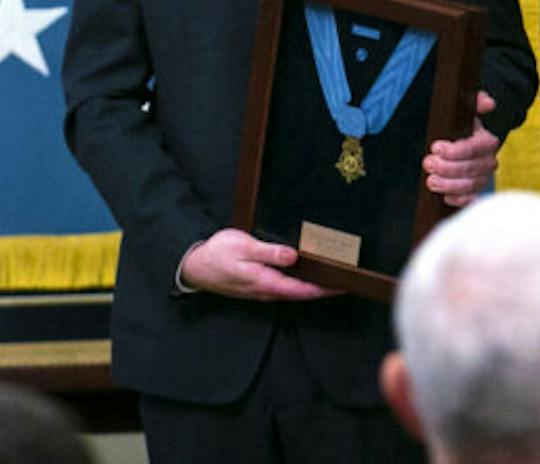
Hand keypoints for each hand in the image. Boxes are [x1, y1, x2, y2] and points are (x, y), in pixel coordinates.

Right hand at [180, 228, 335, 300]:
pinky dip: (298, 282)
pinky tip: (303, 272)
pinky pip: (283, 286)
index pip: (303, 290)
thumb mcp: (243, 247)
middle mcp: (267, 291)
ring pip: (293, 290)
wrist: (194, 266)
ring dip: (312, 285)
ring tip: (330, 274)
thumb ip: (269, 253)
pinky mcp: (257, 286)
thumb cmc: (217, 254)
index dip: (325, 289)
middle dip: (323, 288)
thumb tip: (294, 256)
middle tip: (345, 278)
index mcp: (266, 282)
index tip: (344, 286)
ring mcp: (262, 290)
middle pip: (302, 293)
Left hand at [425, 91, 499, 206]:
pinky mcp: (475, 192)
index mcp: (486, 141)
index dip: (455, 150)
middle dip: (447, 168)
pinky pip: (471, 200)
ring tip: (431, 181)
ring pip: (470, 186)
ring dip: (449, 185)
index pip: (474, 147)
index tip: (435, 147)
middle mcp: (488, 161)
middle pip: (471, 169)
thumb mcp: (464, 110)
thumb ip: (475, 101)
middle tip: (428, 163)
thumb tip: (488, 103)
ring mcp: (483, 178)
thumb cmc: (459, 126)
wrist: (458, 143)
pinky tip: (445, 197)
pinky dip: (459, 200)